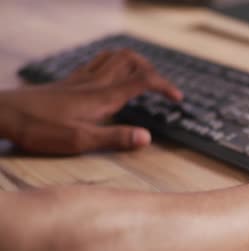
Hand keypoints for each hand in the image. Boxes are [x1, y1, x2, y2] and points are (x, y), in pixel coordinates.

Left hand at [0, 49, 181, 153]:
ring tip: (142, 79)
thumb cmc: (40, 129)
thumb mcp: (80, 141)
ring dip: (133, 63)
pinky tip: (111, 79)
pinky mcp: (70, 81)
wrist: (4, 114)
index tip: (178, 98)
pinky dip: (114, 64)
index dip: (164, 86)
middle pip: (130, 60)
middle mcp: (94, 82)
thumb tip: (147, 137)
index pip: (142, 81)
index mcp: (102, 96)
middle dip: (151, 69)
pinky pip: (98, 63)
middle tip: (160, 89)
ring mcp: (81, 79)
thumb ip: (115, 138)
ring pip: (114, 57)